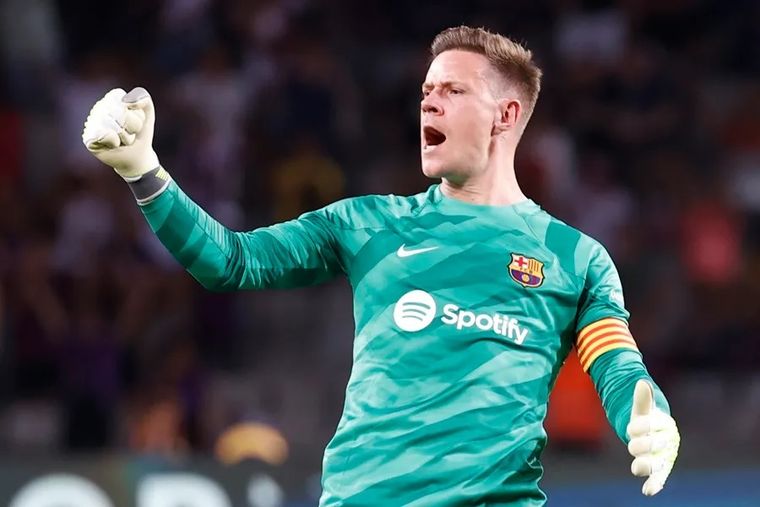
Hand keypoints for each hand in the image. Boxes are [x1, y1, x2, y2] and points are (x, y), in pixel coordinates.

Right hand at [82, 87, 158, 179]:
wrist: (137, 155)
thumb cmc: (140, 133)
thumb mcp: (148, 113)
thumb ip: (142, 97)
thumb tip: (125, 102)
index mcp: (112, 98)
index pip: (127, 101)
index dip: (138, 115)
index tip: (137, 122)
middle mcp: (99, 108)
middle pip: (123, 114)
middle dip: (134, 127)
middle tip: (130, 133)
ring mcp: (92, 122)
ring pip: (116, 126)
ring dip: (126, 137)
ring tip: (123, 139)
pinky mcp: (88, 137)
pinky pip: (105, 135)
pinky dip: (115, 142)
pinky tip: (114, 144)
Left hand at [627, 379, 679, 495]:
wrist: (653, 434)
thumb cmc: (647, 419)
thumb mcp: (643, 409)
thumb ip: (642, 399)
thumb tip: (641, 383)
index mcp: (665, 424)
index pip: (653, 424)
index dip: (641, 426)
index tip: (631, 427)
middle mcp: (667, 442)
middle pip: (654, 444)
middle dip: (642, 444)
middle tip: (632, 444)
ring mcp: (663, 456)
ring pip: (656, 463)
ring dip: (646, 465)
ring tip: (636, 467)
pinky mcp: (659, 469)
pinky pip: (658, 477)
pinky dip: (654, 484)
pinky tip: (647, 491)